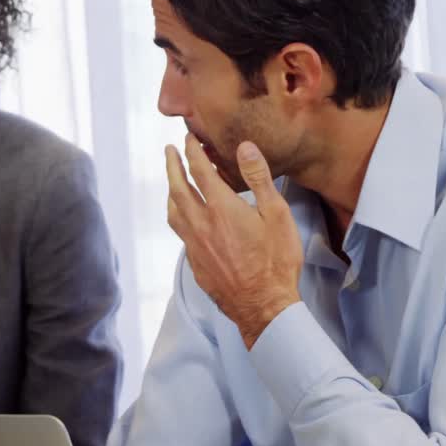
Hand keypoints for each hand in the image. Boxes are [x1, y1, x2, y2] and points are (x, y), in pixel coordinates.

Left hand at [165, 135, 303, 348]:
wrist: (264, 307)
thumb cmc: (276, 262)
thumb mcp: (277, 215)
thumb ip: (258, 179)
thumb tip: (244, 147)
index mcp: (221, 208)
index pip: (199, 170)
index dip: (192, 151)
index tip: (188, 138)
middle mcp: (201, 224)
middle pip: (178, 188)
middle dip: (172, 166)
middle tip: (168, 151)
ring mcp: (195, 245)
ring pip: (174, 211)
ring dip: (171, 191)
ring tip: (173, 181)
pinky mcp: (195, 262)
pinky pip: (180, 231)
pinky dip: (178, 215)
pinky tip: (186, 217)